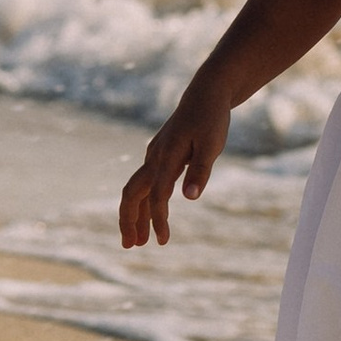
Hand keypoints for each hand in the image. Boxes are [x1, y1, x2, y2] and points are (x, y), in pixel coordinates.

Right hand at [118, 78, 233, 247]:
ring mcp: (154, 156)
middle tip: (130, 246)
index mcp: (166, 157)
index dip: (158, 219)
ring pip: (137, 190)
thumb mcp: (212, 145)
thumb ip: (200, 171)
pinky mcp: (159, 155)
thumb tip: (190, 199)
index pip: (158, 196)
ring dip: (135, 215)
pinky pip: (146, 183)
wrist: (206, 93)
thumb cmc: (212, 119)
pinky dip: (145, 202)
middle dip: (128, 221)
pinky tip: (149, 215)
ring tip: (138, 240)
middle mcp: (154, 157)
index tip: (162, 241)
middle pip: (132, 194)